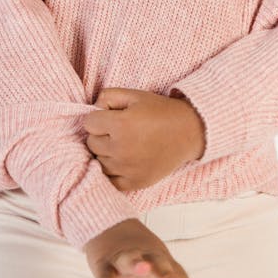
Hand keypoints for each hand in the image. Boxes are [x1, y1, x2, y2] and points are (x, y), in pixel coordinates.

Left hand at [81, 88, 204, 192]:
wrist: (189, 132)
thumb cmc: (161, 111)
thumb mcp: (134, 95)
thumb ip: (107, 96)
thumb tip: (92, 110)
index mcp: (120, 125)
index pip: (88, 123)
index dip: (99, 117)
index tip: (112, 117)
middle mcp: (121, 149)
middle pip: (91, 143)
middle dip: (101, 135)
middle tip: (119, 131)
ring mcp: (127, 169)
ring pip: (98, 161)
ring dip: (106, 152)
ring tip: (124, 144)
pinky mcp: (135, 183)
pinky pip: (109, 180)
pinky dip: (112, 171)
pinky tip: (123, 161)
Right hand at [83, 218, 199, 277]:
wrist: (106, 225)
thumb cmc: (138, 253)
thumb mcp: (158, 267)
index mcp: (161, 256)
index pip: (177, 273)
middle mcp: (145, 255)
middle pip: (159, 262)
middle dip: (167, 274)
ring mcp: (123, 257)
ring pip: (130, 259)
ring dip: (138, 263)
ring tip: (144, 270)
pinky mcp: (102, 263)